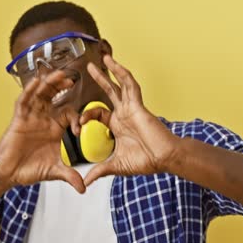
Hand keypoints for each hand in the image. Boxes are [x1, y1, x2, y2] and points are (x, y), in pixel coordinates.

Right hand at [0, 70, 85, 192]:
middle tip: (72, 79)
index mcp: (55, 128)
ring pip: (40, 95)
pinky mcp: (19, 119)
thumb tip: (84, 189)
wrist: (9, 173)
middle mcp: (44, 119)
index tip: (79, 129)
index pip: (69, 113)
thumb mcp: (54, 171)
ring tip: (57, 74)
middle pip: (54, 96)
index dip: (76, 117)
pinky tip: (35, 82)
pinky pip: (24, 102)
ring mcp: (31, 117)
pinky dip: (29, 91)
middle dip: (62, 87)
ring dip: (48, 84)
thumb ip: (70, 176)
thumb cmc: (30, 169)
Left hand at [82, 55, 179, 186]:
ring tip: (101, 59)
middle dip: (99, 79)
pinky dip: (122, 75)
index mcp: (117, 125)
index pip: (98, 113)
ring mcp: (131, 108)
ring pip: (120, 85)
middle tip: (89, 68)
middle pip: (109, 92)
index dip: (87, 115)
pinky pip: (130, 86)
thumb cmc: (145, 161)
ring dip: (110, 72)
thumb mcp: (115, 166)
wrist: (163, 159)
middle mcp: (124, 114)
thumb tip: (85, 182)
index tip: (79, 123)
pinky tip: (115, 65)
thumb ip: (99, 171)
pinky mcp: (138, 105)